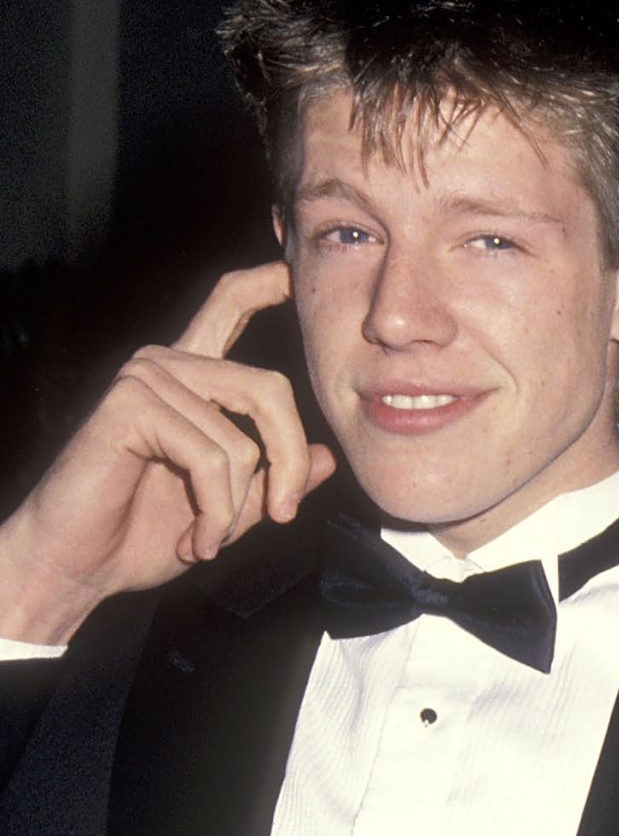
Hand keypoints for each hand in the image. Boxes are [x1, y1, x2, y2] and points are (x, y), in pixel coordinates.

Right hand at [0, 262, 335, 643]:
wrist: (77, 568)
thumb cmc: (140, 537)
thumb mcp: (227, 510)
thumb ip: (272, 479)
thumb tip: (325, 455)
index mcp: (189, 378)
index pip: (229, 308)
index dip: (265, 284)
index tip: (292, 267)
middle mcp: (166, 364)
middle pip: (271, 389)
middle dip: (287, 464)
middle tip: (281, 516)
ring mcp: (145, 377)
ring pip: (243, 441)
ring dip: (234, 508)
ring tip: (205, 537)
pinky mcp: (129, 404)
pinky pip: (211, 458)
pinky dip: (213, 512)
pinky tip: (189, 540)